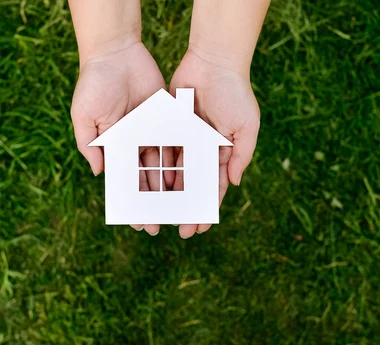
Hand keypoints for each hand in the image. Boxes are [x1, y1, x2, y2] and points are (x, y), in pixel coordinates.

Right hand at [72, 42, 165, 234]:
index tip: (137, 222)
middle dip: (152, 202)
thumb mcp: (84, 117)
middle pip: (145, 178)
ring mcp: (150, 131)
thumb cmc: (93, 84)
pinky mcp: (165, 118)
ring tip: (179, 208)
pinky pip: (175, 141)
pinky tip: (188, 178)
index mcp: (112, 145)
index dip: (130, 201)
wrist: (115, 52)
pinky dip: (180, 160)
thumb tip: (99, 173)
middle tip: (161, 225)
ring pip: (162, 164)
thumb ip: (90, 145)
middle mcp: (132, 142)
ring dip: (169, 186)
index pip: (123, 180)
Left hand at [169, 47, 260, 237]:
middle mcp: (203, 149)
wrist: (213, 62)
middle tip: (180, 229)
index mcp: (223, 152)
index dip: (208, 208)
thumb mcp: (246, 127)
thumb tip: (233, 184)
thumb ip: (240, 156)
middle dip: (187, 207)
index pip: (215, 187)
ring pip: (176, 172)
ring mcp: (186, 139)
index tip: (200, 227)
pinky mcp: (170, 127)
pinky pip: (163, 151)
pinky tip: (150, 187)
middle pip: (193, 185)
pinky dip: (158, 168)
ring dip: (170, 193)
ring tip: (161, 213)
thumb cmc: (235, 93)